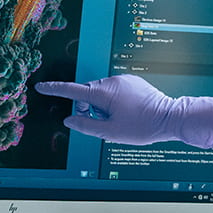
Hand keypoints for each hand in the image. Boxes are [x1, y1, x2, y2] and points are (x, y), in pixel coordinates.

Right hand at [35, 74, 212, 148]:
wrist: (170, 118)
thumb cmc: (142, 126)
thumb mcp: (109, 132)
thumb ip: (85, 125)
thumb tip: (69, 120)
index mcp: (104, 93)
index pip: (72, 90)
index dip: (55, 90)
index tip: (41, 87)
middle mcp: (112, 81)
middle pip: (89, 93)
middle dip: (90, 107)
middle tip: (105, 122)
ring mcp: (124, 80)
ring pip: (102, 92)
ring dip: (103, 105)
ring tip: (121, 118)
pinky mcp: (133, 81)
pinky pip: (115, 90)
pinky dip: (114, 100)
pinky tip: (128, 112)